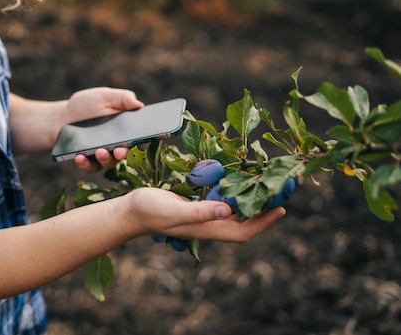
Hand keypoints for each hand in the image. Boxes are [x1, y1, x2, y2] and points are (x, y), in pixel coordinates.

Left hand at [62, 87, 142, 172]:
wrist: (63, 117)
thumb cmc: (87, 105)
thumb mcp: (104, 96)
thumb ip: (122, 98)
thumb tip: (139, 104)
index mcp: (126, 129)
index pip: (139, 135)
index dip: (143, 137)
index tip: (142, 137)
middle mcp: (118, 144)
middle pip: (125, 152)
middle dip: (123, 153)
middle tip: (119, 151)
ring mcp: (104, 155)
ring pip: (109, 162)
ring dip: (105, 158)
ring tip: (98, 152)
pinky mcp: (89, 162)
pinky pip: (90, 167)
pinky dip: (85, 163)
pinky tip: (79, 157)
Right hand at [123, 187, 285, 242]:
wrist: (130, 211)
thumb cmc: (148, 212)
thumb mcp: (173, 211)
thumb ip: (199, 212)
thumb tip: (228, 211)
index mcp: (206, 229)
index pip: (243, 230)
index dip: (263, 222)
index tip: (281, 208)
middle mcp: (209, 224)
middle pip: (244, 221)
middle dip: (264, 208)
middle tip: (280, 190)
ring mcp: (203, 216)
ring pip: (234, 211)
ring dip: (250, 199)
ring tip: (265, 184)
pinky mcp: (196, 206)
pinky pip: (221, 201)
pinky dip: (233, 193)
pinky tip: (237, 181)